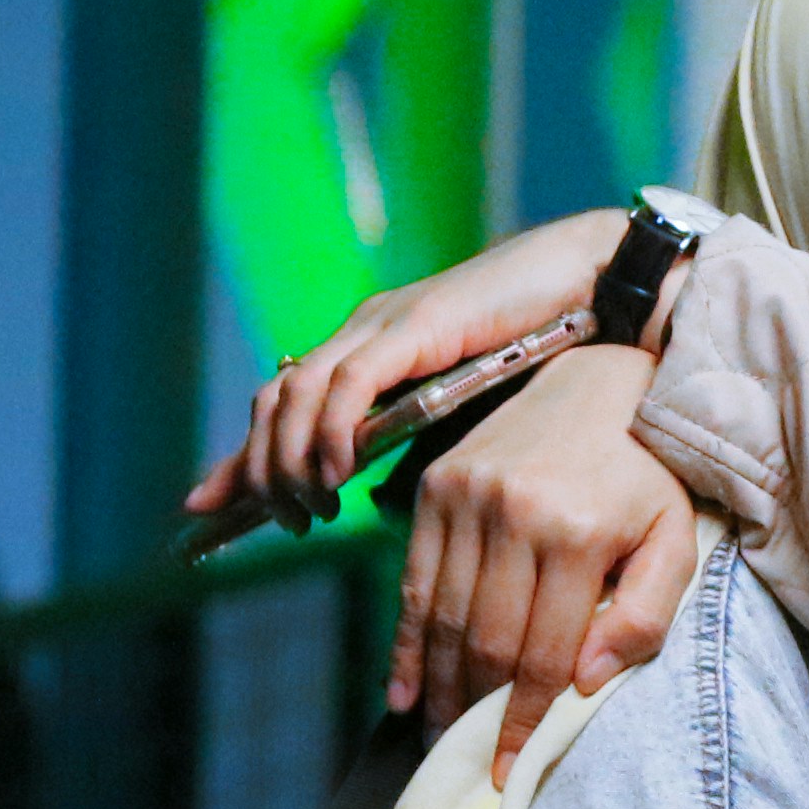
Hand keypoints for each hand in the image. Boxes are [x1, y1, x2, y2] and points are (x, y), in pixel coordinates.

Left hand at [187, 209, 636, 533]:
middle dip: (259, 471)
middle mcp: (364, 332)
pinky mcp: (416, 324)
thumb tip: (375, 502)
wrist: (603, 282)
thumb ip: (418, 443)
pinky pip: (350, 382)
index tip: (205, 511)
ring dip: (290, 460)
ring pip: (298, 393)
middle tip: (282, 526)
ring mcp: (386, 325)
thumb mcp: (467, 408)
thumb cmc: (551, 346)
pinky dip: (333, 431)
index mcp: (371, 348)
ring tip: (311, 513)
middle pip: (275, 400)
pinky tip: (341, 473)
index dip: (241, 458)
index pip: (283, 402)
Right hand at [399, 344, 704, 753]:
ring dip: (434, 687)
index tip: (507, 770)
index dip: (521, 721)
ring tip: (436, 736)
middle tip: (467, 763)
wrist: (606, 379)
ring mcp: (467, 495)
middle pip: (484, 641)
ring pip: (440, 617)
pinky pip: (411, 579)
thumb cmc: (652, 473)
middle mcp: (515, 513)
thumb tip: (583, 685)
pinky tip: (400, 690)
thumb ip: (646, 615)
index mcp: (581, 533)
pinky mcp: (435, 483)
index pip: (543, 653)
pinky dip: (404, 641)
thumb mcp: (677, 540)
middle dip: (474, 713)